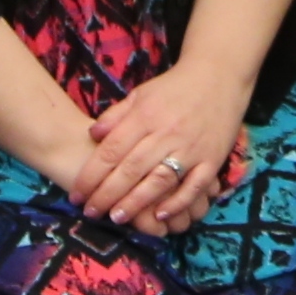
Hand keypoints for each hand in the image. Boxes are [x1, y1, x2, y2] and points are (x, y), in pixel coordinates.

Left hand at [68, 58, 247, 237]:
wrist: (219, 76)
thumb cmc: (175, 88)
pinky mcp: (212, 159)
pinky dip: (178, 202)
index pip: (112, 150)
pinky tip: (161, 215)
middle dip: (107, 194)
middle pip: (131, 169)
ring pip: (159, 180)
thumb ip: (116, 115)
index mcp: (145, 115)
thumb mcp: (141, 94)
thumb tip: (92, 135)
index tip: (76, 195)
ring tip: (117, 219)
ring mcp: (191, 147)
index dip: (91, 175)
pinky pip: (194, 186)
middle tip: (90, 212)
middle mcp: (166, 133)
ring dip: (136, 202)